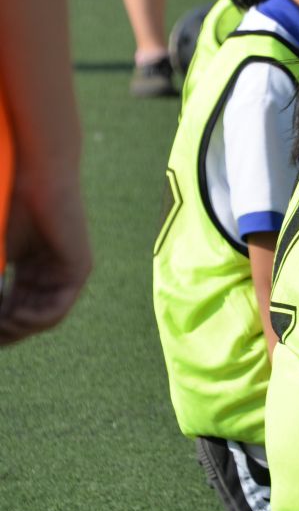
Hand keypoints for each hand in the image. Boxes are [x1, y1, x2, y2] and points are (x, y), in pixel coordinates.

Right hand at [0, 169, 92, 345]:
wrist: (36, 177)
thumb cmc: (8, 204)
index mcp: (28, 270)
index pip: (11, 309)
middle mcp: (49, 275)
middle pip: (27, 318)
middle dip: (5, 332)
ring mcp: (66, 273)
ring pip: (43, 317)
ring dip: (18, 329)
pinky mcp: (78, 269)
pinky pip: (59, 307)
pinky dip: (36, 319)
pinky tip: (15, 318)